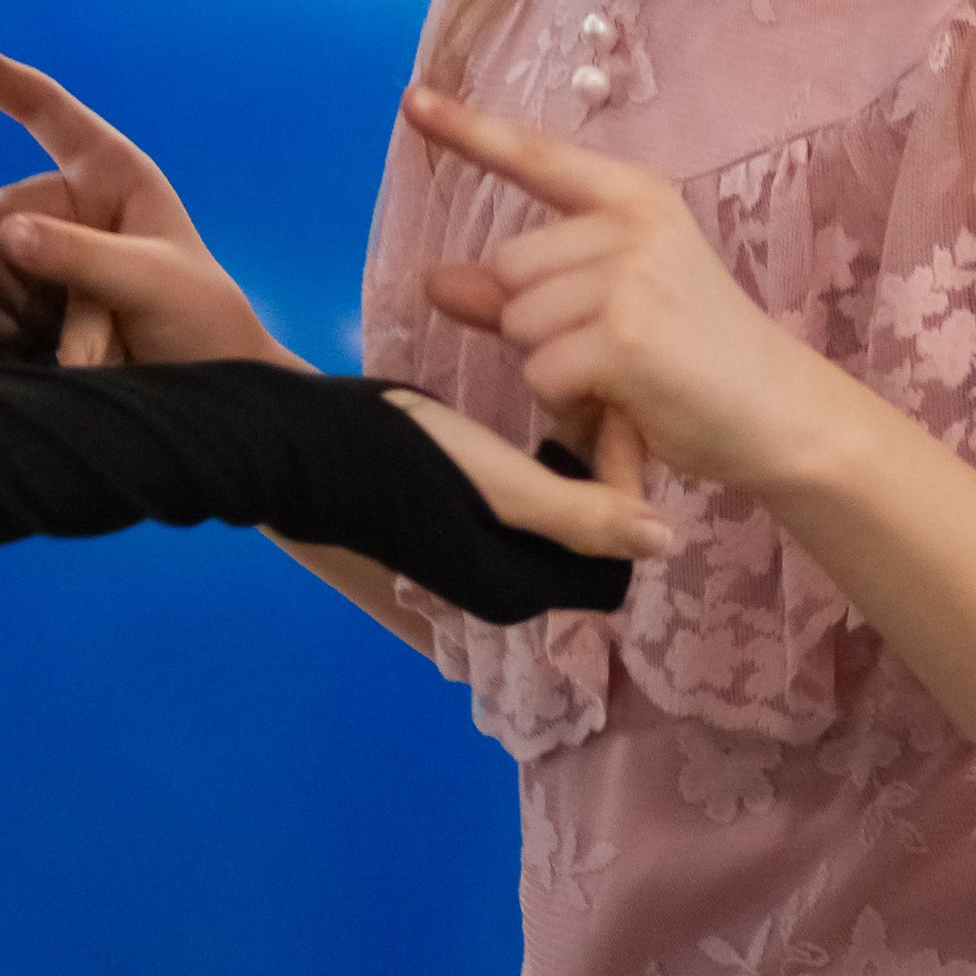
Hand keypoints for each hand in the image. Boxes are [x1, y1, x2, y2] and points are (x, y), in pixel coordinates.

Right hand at [0, 34, 283, 371]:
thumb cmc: (198, 322)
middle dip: (31, 258)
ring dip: (24, 302)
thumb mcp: (152, 280)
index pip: (43, 108)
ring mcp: (45, 259)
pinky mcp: (26, 309)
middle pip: (2, 209)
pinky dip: (3, 330)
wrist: (200, 398)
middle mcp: (70, 208)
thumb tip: (8, 234)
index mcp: (108, 174)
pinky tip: (46, 350)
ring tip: (86, 332)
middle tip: (93, 304)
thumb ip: (81, 254)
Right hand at [382, 392, 673, 567]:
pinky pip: (536, 484)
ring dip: (579, 447)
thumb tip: (667, 542)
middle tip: (595, 390)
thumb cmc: (408, 461)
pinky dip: (549, 447)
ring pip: (567, 497)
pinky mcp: (467, 506)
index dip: (626, 473)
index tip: (612, 402)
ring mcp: (485, 543)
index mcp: (522, 586)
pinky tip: (540, 402)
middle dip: (606, 458)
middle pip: (595, 522)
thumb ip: (583, 516)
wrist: (308, 442)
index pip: (616, 542)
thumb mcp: (501, 486)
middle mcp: (509, 576)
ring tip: (571, 389)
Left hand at [401, 82, 815, 489]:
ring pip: (518, 322)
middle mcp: (632, 220)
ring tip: (617, 378)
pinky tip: (622, 403)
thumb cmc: (693, 356)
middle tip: (607, 350)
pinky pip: (540, 372)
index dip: (468, 130)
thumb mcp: (611, 303)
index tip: (413, 102)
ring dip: (551, 367)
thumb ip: (520, 289)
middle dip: (535, 324)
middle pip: (509, 267)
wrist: (779, 412)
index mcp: (633, 196)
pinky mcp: (625, 335)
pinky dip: (568, 404)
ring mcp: (630, 274)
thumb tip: (434, 280)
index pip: (535, 155)